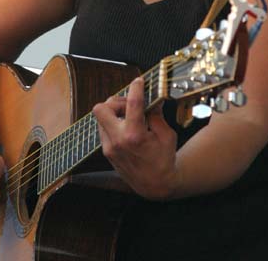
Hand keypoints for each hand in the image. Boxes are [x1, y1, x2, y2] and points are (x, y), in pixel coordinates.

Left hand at [93, 77, 179, 199]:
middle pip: (101, 108)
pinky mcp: (107, 151)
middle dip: (115, 101)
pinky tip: (127, 127)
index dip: (135, 87)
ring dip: (113, 111)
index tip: (139, 81)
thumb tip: (153, 98)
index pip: (132, 103)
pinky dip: (113, 122)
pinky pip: (103, 128)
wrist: (154, 185)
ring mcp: (109, 147)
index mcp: (135, 136)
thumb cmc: (164, 159)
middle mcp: (118, 141)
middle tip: (129, 105)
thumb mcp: (167, 135)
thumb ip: (157, 115)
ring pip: (100, 117)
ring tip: (129, 116)